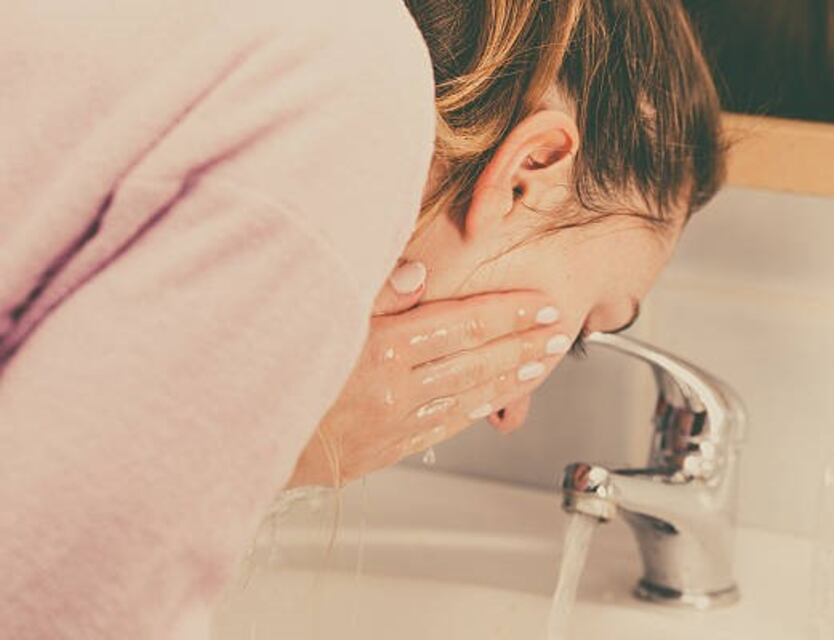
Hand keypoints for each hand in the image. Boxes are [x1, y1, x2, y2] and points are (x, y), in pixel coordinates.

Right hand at [286, 262, 569, 486]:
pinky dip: (471, 412)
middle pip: (475, 361)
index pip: (461, 324)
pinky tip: (491, 403)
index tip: (541, 304)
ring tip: (541, 363)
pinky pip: (439, 429)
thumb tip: (421, 273)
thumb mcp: (314, 315)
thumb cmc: (265, 367)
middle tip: (559, 332)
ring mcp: (389, 424)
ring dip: (509, 378)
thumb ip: (372, 293)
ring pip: (465, 397)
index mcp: (379, 350)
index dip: (507, 313)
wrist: (231, 436)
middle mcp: (393, 389)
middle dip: (522, 344)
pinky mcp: (379, 452)